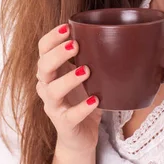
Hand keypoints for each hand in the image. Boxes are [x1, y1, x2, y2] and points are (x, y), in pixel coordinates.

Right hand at [36, 23, 101, 155]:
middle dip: (57, 54)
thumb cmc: (83, 99)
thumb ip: (93, 57)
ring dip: (68, 78)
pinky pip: (70, 116)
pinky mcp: (64, 124)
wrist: (80, 136)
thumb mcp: (87, 75)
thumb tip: (120, 34)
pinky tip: (95, 100)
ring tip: (86, 70)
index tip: (67, 27)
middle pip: (43, 66)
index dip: (51, 38)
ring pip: (52, 90)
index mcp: (52, 70)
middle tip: (75, 45)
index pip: (43, 49)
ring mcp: (54, 106)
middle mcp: (47, 86)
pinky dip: (82, 108)